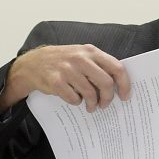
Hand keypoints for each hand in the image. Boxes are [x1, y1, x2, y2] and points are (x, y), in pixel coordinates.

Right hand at [0, 44, 130, 112]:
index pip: (117, 68)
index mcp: (91, 52)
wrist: (33, 63)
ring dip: (92, 104)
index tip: (125, 96)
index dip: (124, 84)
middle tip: (105, 104)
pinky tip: (75, 99)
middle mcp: (80, 58)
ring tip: (91, 106)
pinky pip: (74, 98)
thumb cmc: (65, 62)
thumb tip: (119, 86)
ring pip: (90, 93)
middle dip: (108, 98)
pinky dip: (77, 102)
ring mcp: (67, 69)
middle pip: (106, 83)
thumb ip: (100, 66)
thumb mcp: (83, 56)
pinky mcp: (55, 81)